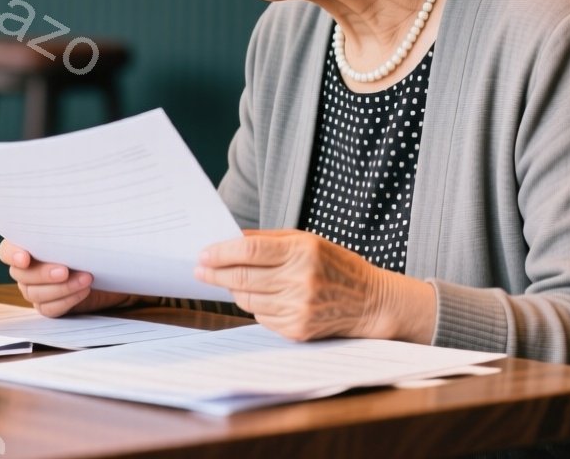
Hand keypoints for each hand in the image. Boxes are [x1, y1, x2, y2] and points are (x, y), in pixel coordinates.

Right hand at [0, 239, 133, 316]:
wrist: (109, 269)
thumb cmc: (91, 244)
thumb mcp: (80, 232)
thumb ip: (67, 230)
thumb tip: (72, 218)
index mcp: (26, 246)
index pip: (6, 251)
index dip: (12, 255)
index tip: (25, 258)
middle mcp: (26, 270)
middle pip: (21, 275)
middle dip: (44, 274)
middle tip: (65, 271)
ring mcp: (35, 289)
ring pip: (35, 294)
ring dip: (61, 288)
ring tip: (86, 279)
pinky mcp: (49, 306)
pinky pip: (49, 309)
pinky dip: (66, 300)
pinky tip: (83, 291)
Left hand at [196, 229, 434, 342]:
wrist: (370, 302)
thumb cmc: (335, 265)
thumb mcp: (307, 241)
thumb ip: (268, 240)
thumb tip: (230, 240)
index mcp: (303, 252)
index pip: (250, 251)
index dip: (221, 253)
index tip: (203, 253)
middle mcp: (300, 280)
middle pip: (243, 277)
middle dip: (214, 273)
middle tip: (199, 269)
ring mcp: (298, 308)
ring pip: (247, 299)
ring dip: (233, 289)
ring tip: (229, 280)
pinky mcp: (297, 329)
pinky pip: (261, 317)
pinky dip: (255, 305)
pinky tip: (262, 296)